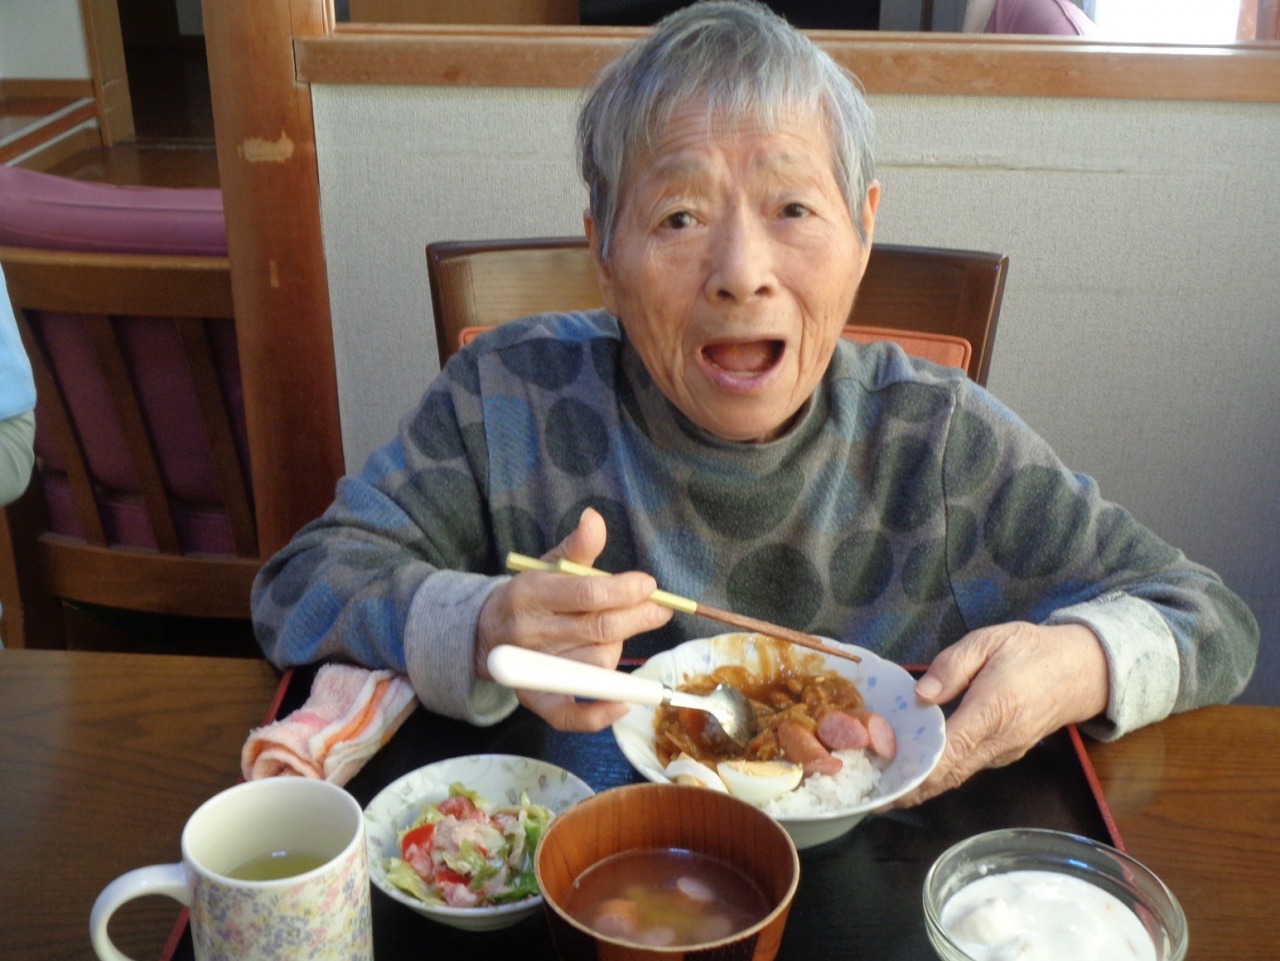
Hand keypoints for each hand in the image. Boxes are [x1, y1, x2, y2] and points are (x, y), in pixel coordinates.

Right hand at [475, 508, 672, 730]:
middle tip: (661, 609)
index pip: (587, 594)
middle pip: (599, 630)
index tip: (649, 585)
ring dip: (619, 649)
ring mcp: (533, 670)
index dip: (624, 590)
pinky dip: (598, 714)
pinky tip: (624, 704)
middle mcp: (530, 633)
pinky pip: (569, 715)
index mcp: (531, 594)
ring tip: (620, 633)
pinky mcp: (536, 700)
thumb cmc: (531, 595)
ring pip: (596, 665)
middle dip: (638, 617)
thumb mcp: (548, 565)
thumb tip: (595, 519)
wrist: (484, 631)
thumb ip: (577, 547)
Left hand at [891, 621, 1109, 807]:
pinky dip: (941, 773)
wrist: (1084, 669)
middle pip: (950, 774)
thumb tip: (920, 695)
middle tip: (875, 796)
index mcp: (992, 710)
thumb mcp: (989, 641)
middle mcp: (999, 740)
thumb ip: (952, 666)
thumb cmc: (1032, 650)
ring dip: (924, 783)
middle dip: (912, 788)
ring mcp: (1005, 752)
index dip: (918, 772)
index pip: (950, 752)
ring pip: (958, 775)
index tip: (889, 786)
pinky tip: (915, 767)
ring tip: (885, 784)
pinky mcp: (1006, 753)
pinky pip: (969, 767)